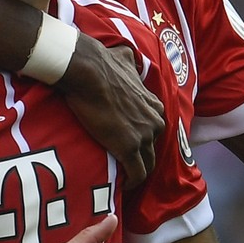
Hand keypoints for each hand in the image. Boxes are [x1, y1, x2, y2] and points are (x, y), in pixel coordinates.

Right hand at [60, 36, 164, 187]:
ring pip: (147, 164)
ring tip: (123, 178)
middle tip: (125, 164)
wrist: (89, 72)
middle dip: (141, 158)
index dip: (143, 138)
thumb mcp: (125, 59)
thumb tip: (124, 55)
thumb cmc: (102, 64)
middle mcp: (154, 120)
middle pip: (153, 148)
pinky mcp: (130, 149)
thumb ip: (129, 63)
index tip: (129, 144)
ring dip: (137, 172)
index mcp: (153, 104)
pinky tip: (122, 186)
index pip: (154, 128)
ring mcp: (144, 136)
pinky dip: (131, 182)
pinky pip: (137, 173)